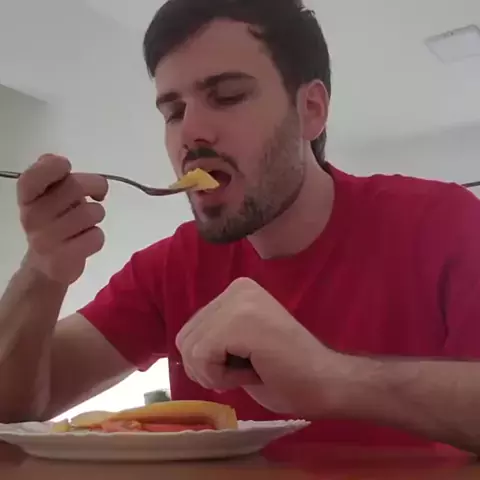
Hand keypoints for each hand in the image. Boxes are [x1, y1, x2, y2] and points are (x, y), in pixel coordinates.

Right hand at [17, 154, 107, 284]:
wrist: (46, 266)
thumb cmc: (53, 222)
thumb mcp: (48, 195)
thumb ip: (52, 175)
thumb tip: (56, 161)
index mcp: (27, 197)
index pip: (34, 175)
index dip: (54, 166)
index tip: (67, 168)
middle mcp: (32, 217)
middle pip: (75, 186)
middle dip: (96, 185)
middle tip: (97, 194)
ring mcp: (46, 240)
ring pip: (92, 212)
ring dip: (97, 215)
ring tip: (86, 222)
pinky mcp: (63, 259)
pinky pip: (96, 236)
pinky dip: (97, 237)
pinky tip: (85, 240)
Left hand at [176, 278, 345, 416]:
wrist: (326, 383)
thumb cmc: (287, 373)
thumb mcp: (239, 346)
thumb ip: (215, 336)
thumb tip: (186, 349)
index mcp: (237, 291)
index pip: (192, 330)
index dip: (210, 361)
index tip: (245, 364)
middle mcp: (236, 288)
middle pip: (186, 339)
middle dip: (209, 368)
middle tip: (246, 370)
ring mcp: (239, 300)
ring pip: (190, 348)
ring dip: (215, 374)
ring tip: (250, 370)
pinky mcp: (240, 320)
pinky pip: (202, 356)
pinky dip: (220, 377)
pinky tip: (252, 372)